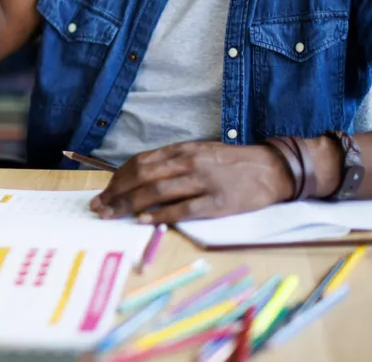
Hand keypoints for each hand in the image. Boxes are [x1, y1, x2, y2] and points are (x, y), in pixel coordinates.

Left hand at [89, 142, 295, 223]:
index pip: (140, 163)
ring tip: (113, 215)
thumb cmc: (231, 163)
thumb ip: (172, 162)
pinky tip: (144, 220)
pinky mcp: (218, 202)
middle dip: (117, 193)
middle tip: (100, 207)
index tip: (103, 193)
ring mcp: (204, 182)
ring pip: (158, 192)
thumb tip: (138, 177)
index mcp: (183, 150)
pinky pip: (184, 209)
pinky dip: (161, 215)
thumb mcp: (199, 152)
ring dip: (130, 204)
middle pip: (143, 177)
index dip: (117, 179)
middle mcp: (189, 162)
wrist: (271, 168)